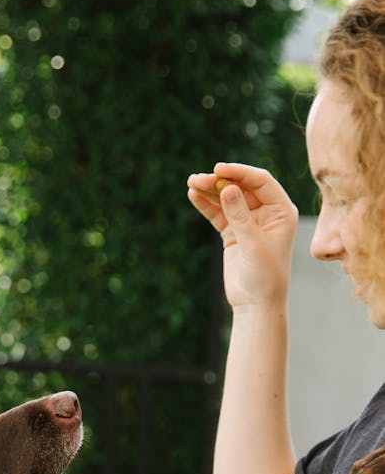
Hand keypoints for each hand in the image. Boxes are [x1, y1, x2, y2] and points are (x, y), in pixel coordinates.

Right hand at [187, 163, 297, 312]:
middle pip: (241, 187)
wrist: (256, 304)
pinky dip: (206, 205)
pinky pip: (219, 213)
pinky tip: (193, 195)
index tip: (219, 169)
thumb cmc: (265, 276)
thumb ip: (240, 215)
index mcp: (281, 211)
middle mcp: (266, 212)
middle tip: (199, 178)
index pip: (261, 181)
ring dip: (210, 190)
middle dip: (220, 181)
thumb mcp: (253, 244)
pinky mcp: (233, 233)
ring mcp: (248, 222)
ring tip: (191, 183)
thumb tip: (227, 187)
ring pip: (228, 199)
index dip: (240, 172)